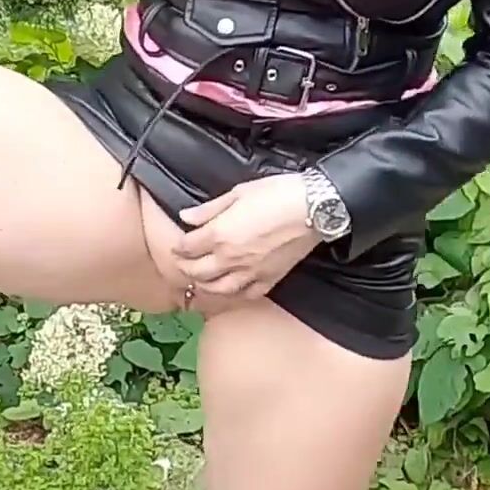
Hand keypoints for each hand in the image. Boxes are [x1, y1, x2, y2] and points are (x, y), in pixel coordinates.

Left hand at [171, 174, 319, 300]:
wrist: (313, 208)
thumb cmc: (276, 194)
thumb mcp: (238, 193)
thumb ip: (209, 209)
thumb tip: (185, 217)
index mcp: (219, 234)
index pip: (187, 247)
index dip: (178, 247)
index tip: (177, 245)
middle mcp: (230, 258)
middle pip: (198, 272)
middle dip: (185, 269)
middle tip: (182, 265)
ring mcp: (250, 272)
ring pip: (218, 290)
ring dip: (205, 287)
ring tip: (201, 281)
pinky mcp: (269, 279)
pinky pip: (247, 295)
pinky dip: (235, 295)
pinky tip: (232, 290)